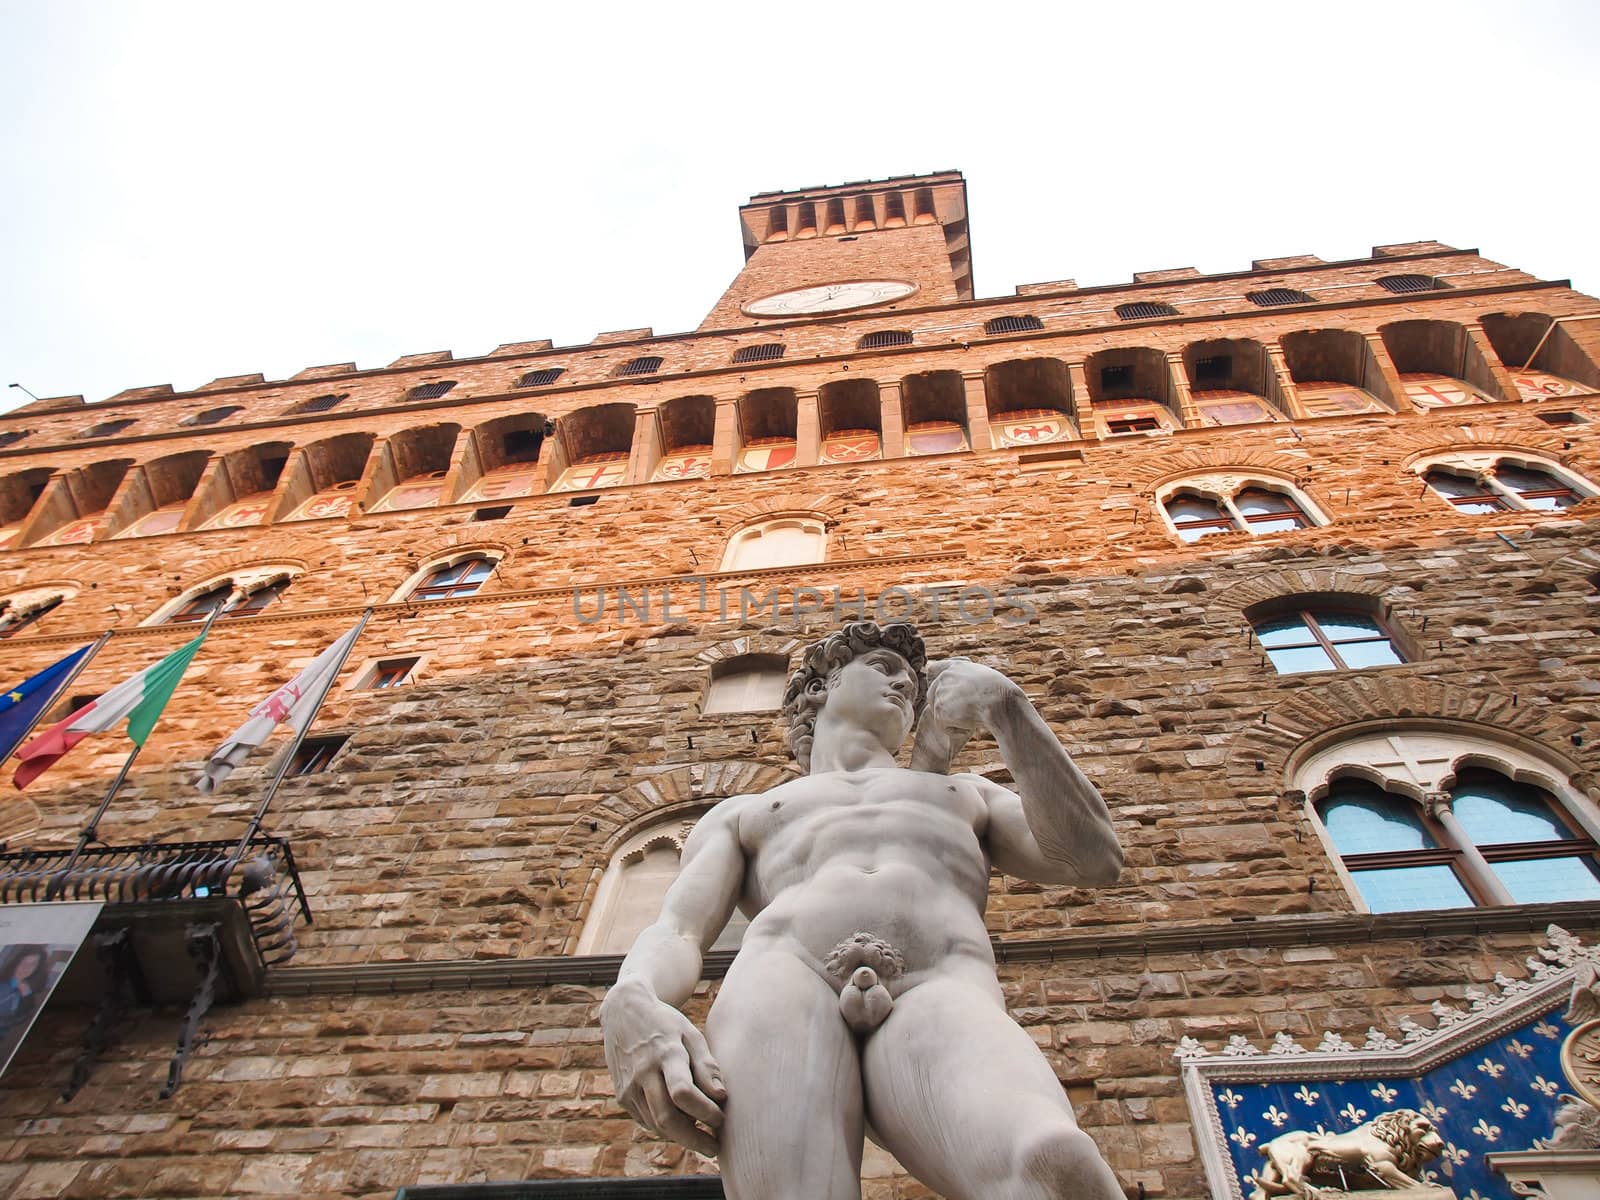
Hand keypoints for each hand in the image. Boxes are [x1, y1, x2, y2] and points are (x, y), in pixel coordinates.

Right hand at [600, 979, 725, 1155]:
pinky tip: (681, 1122)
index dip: (704, 1111)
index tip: (721, 1118)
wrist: (623, 1013)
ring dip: (681, 1136)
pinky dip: (666, 1127)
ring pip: (656, 1125)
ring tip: (702, 1135)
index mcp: (665, 1053)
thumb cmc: (666, 1025)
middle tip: (715, 1148)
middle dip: (694, 1139)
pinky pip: (647, 1121)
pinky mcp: (621, 1097)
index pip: (682, 1092)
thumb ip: (707, 1065)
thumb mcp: (691, 1035)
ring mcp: (628, 1087)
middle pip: (667, 1118)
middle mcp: (643, 1072)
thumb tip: (721, 1097)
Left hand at [910, 658, 1021, 773]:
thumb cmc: (1002, 695)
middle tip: (963, 716)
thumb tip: (966, 695)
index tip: (947, 696)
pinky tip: (969, 726)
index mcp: (957, 667)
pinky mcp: (939, 710)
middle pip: (933, 695)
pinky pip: (943, 727)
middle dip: (944, 708)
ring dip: (954, 720)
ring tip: (973, 718)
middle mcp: (945, 677)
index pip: (936, 670)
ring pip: (940, 713)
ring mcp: (940, 692)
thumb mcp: (987, 680)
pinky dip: (956, 731)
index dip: (940, 685)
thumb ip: (971, 683)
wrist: (1001, 703)